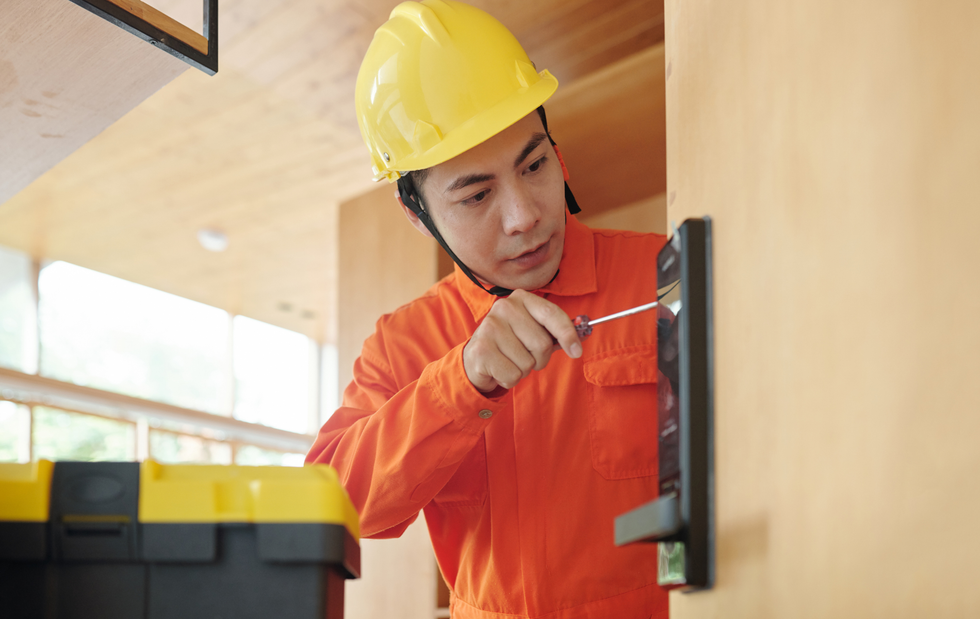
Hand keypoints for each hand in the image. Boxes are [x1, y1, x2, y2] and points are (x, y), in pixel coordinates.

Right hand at [463, 290, 581, 392]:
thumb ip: (557, 333)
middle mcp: (504, 307)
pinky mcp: (481, 350)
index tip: (577, 352)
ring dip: (523, 370)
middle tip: (525, 356)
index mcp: (521, 298)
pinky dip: (510, 379)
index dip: (568, 334)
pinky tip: (499, 369)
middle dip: (539, 359)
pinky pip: (513, 375)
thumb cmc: (511, 344)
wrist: (476, 359)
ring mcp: (490, 327)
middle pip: (542, 344)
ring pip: (527, 362)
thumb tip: (585, 333)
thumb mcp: (534, 333)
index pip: (551, 314)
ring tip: (509, 361)